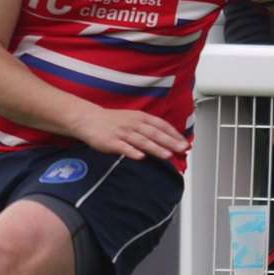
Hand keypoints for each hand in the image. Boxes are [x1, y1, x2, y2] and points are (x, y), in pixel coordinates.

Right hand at [73, 106, 188, 160]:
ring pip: (141, 141)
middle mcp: (133, 124)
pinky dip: (132, 152)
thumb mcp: (133, 118)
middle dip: (169, 142)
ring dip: (155, 148)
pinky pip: (123, 147)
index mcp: (140, 117)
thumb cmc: (113, 121)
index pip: (161, 125)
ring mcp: (122, 133)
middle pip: (154, 133)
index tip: (185, 143)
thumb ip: (148, 128)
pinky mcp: (110, 142)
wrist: (89, 119)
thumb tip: (167, 138)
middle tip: (182, 149)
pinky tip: (140, 157)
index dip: (174, 134)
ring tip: (167, 155)